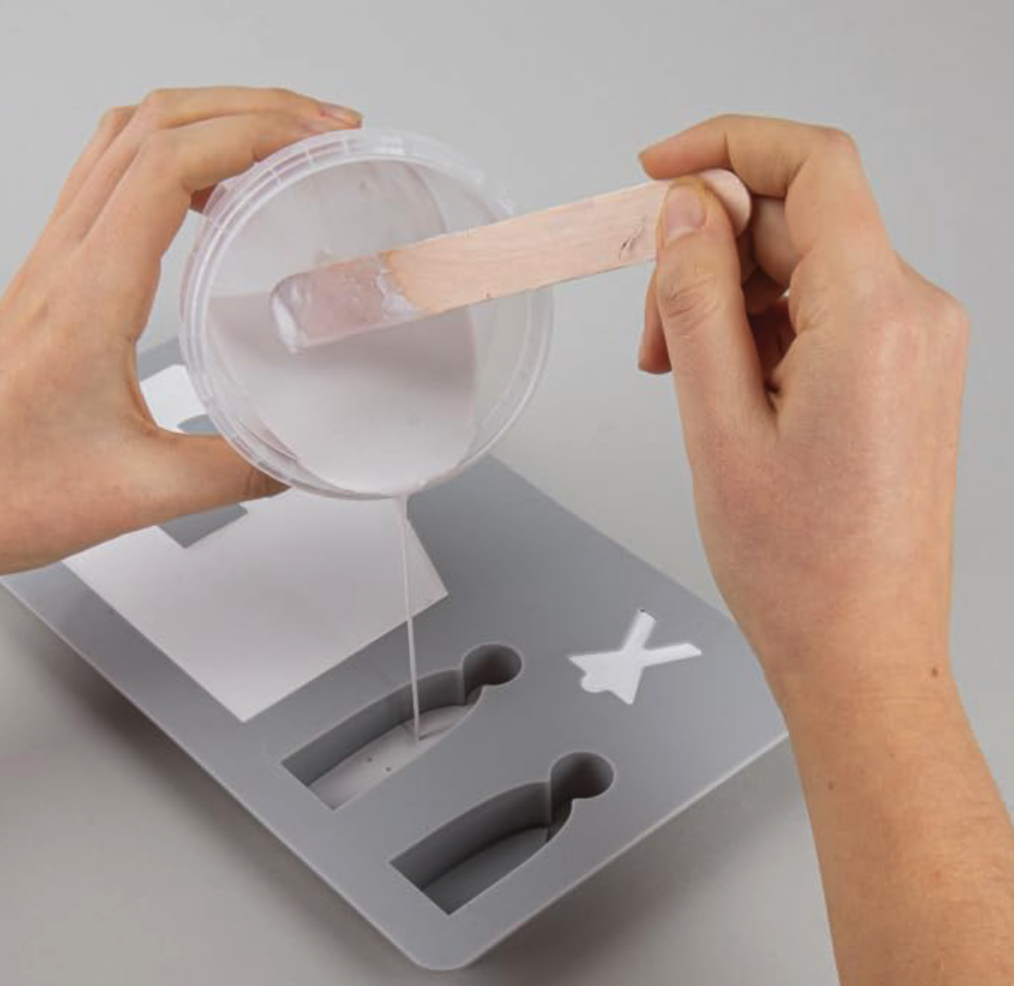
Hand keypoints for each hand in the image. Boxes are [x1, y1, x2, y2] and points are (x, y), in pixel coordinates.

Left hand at [0, 86, 361, 622]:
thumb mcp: (144, 493)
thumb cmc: (6, 491)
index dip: (251, 133)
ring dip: (205, 117)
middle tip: (317, 127)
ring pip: (125, 137)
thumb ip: (237, 472)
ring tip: (274, 138)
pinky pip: (107, 175)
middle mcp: (64, 260)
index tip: (313, 140)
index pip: (168, 166)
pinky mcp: (51, 273)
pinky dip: (168, 153)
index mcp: (88, 297)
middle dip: (247, 107)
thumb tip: (299, 453)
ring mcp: (52, 258)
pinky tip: (208, 189)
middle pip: (152, 126)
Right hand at [639, 115, 1013, 985]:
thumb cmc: (802, 567)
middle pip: (795, 221)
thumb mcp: (717, 423)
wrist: (862, 648)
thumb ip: (696, 300)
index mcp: (875, 317)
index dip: (726, 146)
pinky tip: (724, 386)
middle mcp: (914, 317)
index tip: (659, 170)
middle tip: (651, 329)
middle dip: (706, 255)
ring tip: (683, 376)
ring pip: (801, 268)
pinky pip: (822, 310)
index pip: (813, 166)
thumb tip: (685, 211)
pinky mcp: (903, 370)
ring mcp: (916, 344)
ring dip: (726, 300)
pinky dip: (760, 329)